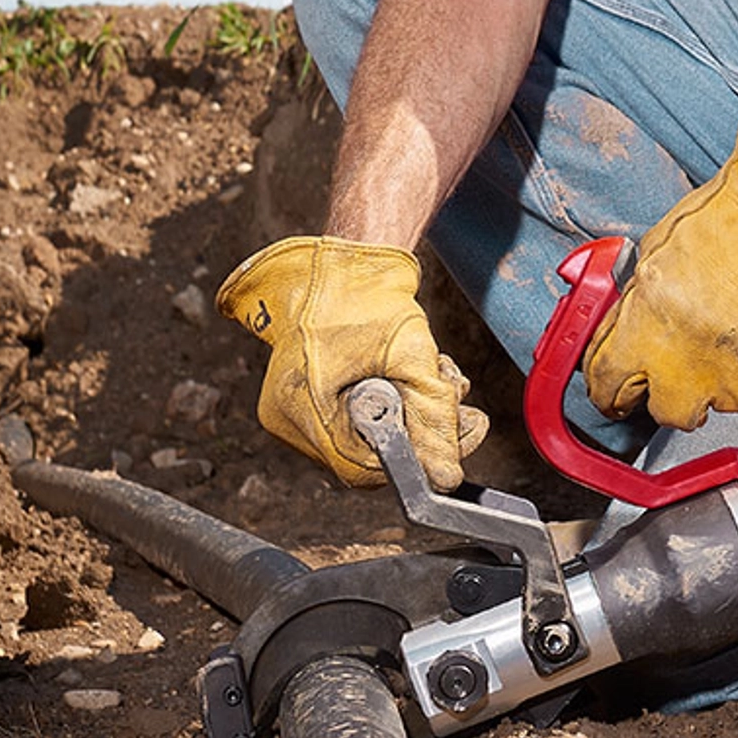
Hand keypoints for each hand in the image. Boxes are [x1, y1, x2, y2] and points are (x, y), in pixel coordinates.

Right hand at [216, 235, 488, 486]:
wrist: (344, 262)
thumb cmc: (368, 297)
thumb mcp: (414, 360)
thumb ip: (433, 422)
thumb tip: (447, 476)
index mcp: (300, 409)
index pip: (360, 467)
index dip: (411, 461)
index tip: (449, 443)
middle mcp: (288, 418)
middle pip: (364, 455)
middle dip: (416, 432)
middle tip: (450, 398)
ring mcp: (294, 408)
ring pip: (365, 438)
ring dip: (409, 414)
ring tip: (433, 371)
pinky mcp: (309, 397)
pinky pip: (356, 420)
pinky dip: (391, 404)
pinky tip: (410, 371)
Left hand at [583, 118, 737, 430]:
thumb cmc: (726, 219)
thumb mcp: (652, 255)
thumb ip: (635, 306)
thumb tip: (626, 333)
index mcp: (644, 333)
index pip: (607, 387)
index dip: (612, 389)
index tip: (620, 391)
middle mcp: (686, 367)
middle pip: (667, 412)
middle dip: (672, 393)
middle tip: (687, 365)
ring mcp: (737, 381)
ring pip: (723, 404)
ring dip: (726, 379)